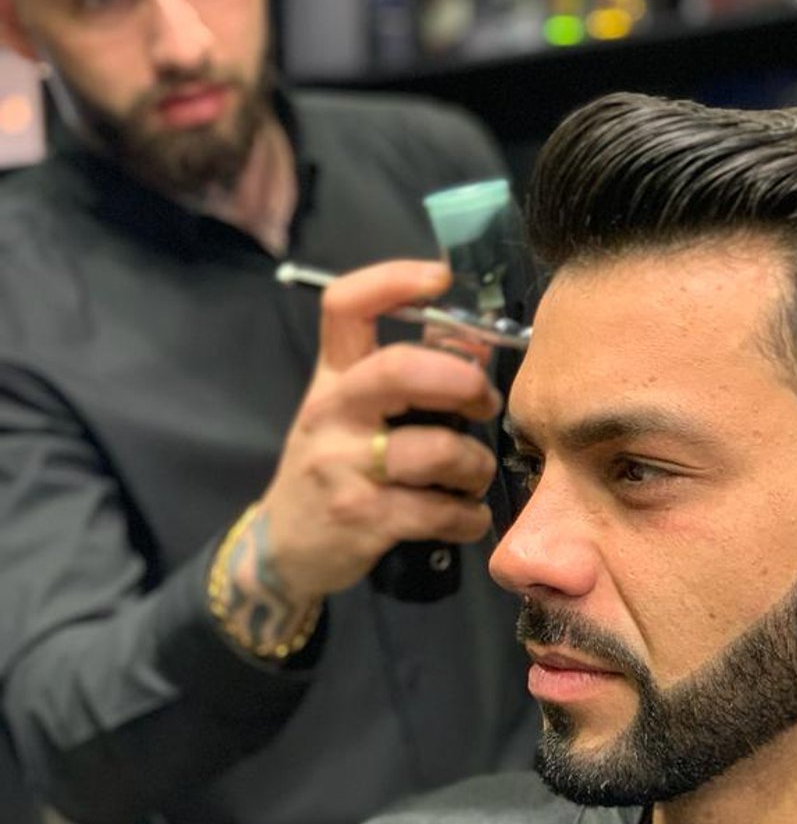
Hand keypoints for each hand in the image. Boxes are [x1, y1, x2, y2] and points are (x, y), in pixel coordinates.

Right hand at [254, 258, 501, 603]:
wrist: (284, 545)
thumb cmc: (334, 466)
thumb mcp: (349, 413)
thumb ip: (403, 378)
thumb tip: (475, 345)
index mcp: (332, 377)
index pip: (345, 306)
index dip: (393, 280)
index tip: (439, 278)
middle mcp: (332, 413)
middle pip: (400, 370)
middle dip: (464, 382)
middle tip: (485, 403)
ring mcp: (344, 467)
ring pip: (437, 450)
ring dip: (475, 465)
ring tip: (473, 476)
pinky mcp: (363, 519)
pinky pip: (439, 512)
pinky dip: (468, 517)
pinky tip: (466, 518)